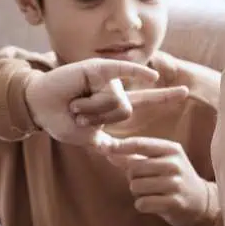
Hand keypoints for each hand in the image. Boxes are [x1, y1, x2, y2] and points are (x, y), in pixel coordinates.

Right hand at [25, 58, 187, 147]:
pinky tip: (153, 76)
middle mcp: (114, 89)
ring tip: (74, 103)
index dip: (164, 96)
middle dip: (98, 118)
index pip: (144, 100)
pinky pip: (121, 70)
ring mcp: (106, 79)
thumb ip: (108, 145)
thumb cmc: (60, 120)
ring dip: (90, 108)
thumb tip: (123, 156)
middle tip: (77, 113)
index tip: (185, 93)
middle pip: (125, 110)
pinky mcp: (97, 69)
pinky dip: (137, 72)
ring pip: (115, 101)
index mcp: (114, 104)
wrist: (39, 107)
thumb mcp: (87, 138)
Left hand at [102, 137, 217, 225]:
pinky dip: (142, 205)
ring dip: (138, 192)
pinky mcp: (174, 202)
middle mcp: (174, 164)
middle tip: (146, 181)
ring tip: (152, 192)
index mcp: (171, 149)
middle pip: (133, 168)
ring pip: (136, 186)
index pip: (139, 144)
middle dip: (132, 177)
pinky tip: (154, 204)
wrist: (199, 201)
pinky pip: (142, 203)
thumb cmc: (173, 178)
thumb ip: (133, 155)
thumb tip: (105, 148)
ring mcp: (175, 183)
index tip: (103, 147)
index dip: (119, 146)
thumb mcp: (159, 161)